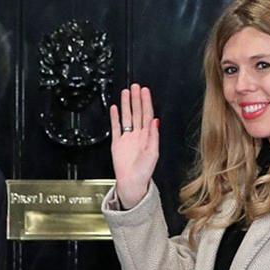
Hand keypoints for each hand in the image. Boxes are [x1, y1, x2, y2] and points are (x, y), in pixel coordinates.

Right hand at [109, 84, 158, 208]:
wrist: (131, 183)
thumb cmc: (144, 171)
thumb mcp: (153, 153)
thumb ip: (153, 136)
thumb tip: (155, 120)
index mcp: (148, 136)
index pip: (147, 114)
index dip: (146, 102)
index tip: (145, 91)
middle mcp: (138, 134)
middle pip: (137, 112)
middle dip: (136, 99)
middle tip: (135, 86)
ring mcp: (127, 137)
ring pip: (126, 116)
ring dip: (126, 104)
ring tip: (125, 92)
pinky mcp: (117, 143)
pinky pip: (116, 127)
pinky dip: (115, 117)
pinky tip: (114, 108)